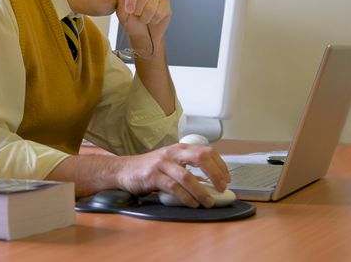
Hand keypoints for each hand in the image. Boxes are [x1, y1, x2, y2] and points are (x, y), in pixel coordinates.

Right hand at [115, 143, 230, 207]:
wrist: (123, 170)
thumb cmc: (149, 168)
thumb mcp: (171, 162)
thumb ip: (188, 167)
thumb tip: (210, 181)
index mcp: (180, 148)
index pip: (207, 151)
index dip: (221, 165)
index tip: (227, 178)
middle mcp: (173, 153)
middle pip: (201, 158)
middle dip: (216, 174)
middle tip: (222, 188)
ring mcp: (162, 164)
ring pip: (188, 177)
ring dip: (202, 192)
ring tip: (208, 202)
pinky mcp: (153, 176)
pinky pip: (174, 188)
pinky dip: (186, 197)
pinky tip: (192, 203)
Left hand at [116, 0, 170, 45]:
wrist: (142, 35)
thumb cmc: (131, 23)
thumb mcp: (122, 13)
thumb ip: (121, 1)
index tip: (129, 11)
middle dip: (138, 10)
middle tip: (137, 15)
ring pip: (152, 5)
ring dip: (146, 17)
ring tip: (144, 19)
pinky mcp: (165, 2)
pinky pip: (161, 11)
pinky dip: (155, 19)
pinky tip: (153, 20)